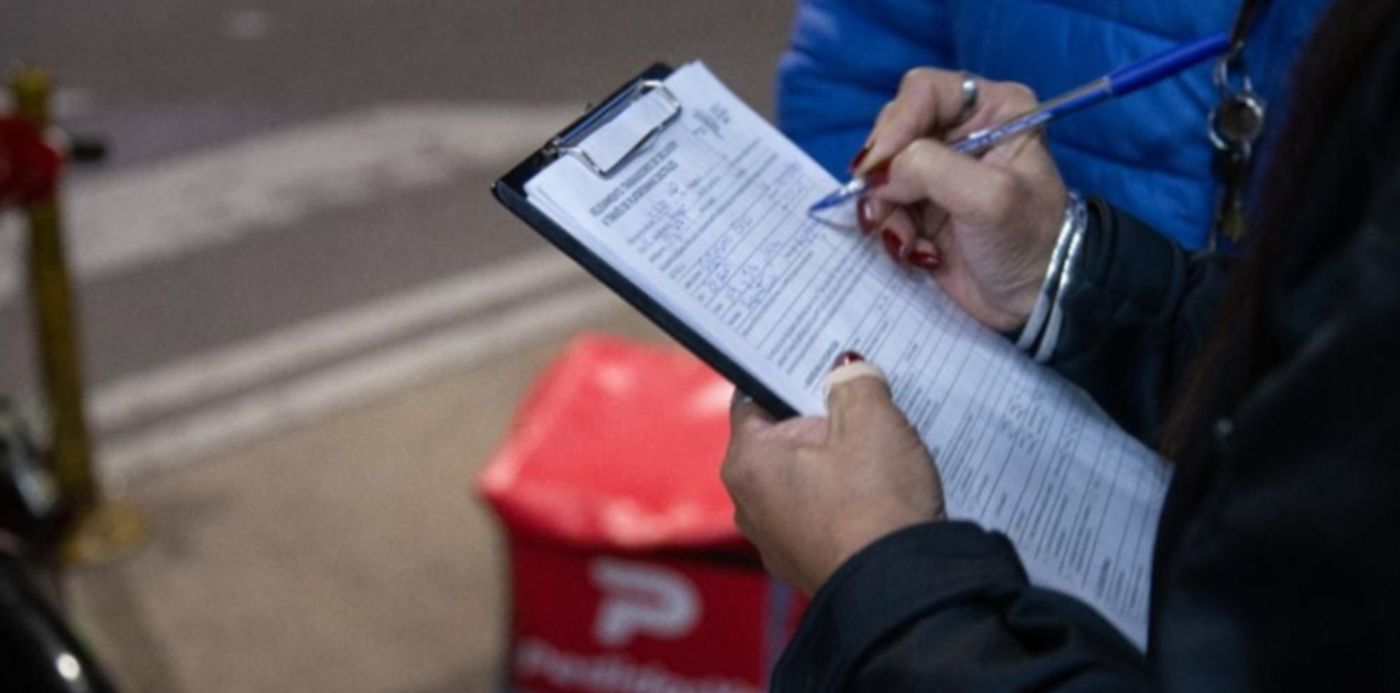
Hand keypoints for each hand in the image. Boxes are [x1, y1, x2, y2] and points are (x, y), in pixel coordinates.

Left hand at [721, 355, 944, 594]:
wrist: (901, 590)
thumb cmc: (876, 504)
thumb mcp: (872, 421)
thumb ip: (855, 383)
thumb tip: (849, 371)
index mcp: (748, 462)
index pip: (754, 397)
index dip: (789, 376)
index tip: (820, 366)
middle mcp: (748, 503)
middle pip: (783, 439)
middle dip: (820, 421)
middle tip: (862, 404)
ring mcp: (776, 538)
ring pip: (806, 478)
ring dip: (838, 463)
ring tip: (879, 452)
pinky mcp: (808, 561)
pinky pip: (823, 513)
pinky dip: (846, 499)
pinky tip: (880, 494)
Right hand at [853, 69, 1067, 331]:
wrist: (1035, 301)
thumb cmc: (1027, 240)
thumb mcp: (988, 197)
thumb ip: (930, 170)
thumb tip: (877, 174)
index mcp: (992, 110)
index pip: (923, 92)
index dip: (895, 124)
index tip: (878, 167)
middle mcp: (961, 131)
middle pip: (894, 129)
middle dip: (885, 173)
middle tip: (886, 209)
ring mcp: (937, 171)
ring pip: (881, 172)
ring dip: (885, 210)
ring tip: (907, 241)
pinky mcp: (920, 207)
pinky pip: (882, 206)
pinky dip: (890, 231)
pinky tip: (916, 252)